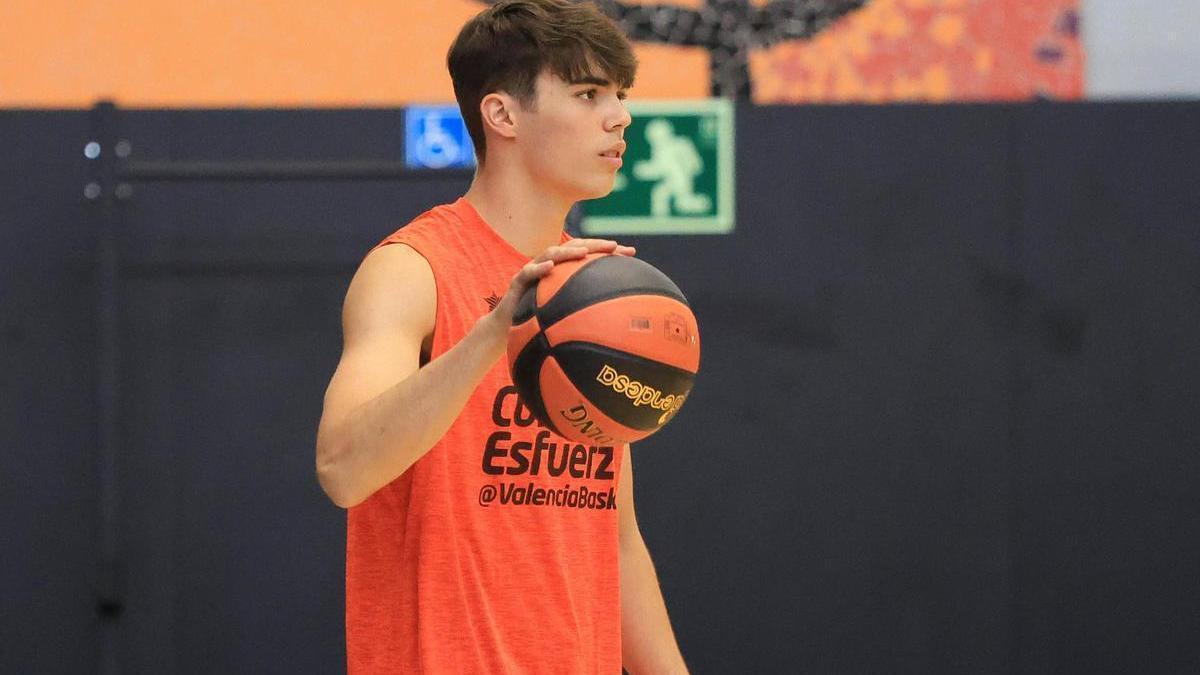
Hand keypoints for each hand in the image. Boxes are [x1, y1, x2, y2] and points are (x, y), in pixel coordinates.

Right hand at [483, 239, 635, 334]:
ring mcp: (533, 271)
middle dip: (594, 244)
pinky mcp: (517, 282)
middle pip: (573, 248)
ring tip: (584, 252)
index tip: (632, 253)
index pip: (588, 255)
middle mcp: (549, 265)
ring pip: (550, 253)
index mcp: (563, 271)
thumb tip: (617, 325)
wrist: (506, 330)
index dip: (608, 252)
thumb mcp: (566, 316)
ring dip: (568, 252)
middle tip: (614, 246)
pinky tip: (550, 266)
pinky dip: (539, 268)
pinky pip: (527, 273)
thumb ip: (586, 313)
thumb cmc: (538, 323)